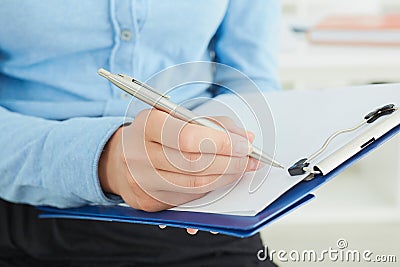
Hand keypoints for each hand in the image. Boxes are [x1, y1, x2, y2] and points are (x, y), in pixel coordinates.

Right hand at [98, 108, 259, 211]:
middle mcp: (138, 154)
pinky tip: (219, 181)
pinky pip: (186, 200)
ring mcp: (140, 182)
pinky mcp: (146, 203)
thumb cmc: (156, 133)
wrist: (120, 156)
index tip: (245, 145)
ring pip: (193, 186)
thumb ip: (213, 124)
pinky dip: (208, 191)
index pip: (187, 137)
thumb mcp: (178, 117)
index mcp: (147, 125)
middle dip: (230, 163)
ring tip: (240, 169)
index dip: (221, 143)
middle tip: (250, 160)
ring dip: (225, 179)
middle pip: (194, 165)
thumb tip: (246, 138)